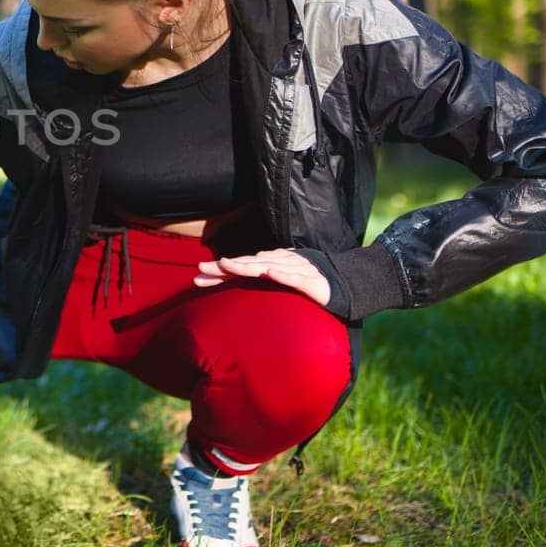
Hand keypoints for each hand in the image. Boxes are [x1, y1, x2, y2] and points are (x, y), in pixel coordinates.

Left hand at [193, 248, 331, 306]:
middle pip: (248, 264)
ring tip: (225, 265)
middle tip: (200, 270)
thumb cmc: (312, 283)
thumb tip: (246, 276)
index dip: (220, 272)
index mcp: (273, 265)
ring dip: (245, 266)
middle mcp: (281, 263)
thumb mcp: (284, 281)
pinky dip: (282, 273)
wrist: (349, 283)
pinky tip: (268, 271)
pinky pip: (295, 277)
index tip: (197, 278)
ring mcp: (296, 270)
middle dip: (223, 267)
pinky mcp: (311, 281)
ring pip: (266, 266)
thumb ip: (266, 279)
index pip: (242, 267)